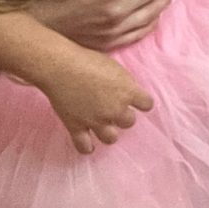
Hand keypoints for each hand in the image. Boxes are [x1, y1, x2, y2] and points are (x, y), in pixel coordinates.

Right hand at [39, 46, 153, 154]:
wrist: (61, 66)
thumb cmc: (88, 60)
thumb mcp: (115, 67)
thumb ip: (124, 84)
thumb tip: (128, 93)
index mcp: (128, 92)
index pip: (147, 105)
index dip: (142, 103)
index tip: (137, 101)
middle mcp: (115, 110)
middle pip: (129, 122)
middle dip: (122, 116)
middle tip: (114, 109)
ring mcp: (96, 120)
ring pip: (111, 138)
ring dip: (109, 133)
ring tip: (103, 126)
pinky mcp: (76, 127)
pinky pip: (84, 146)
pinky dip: (87, 148)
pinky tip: (89, 146)